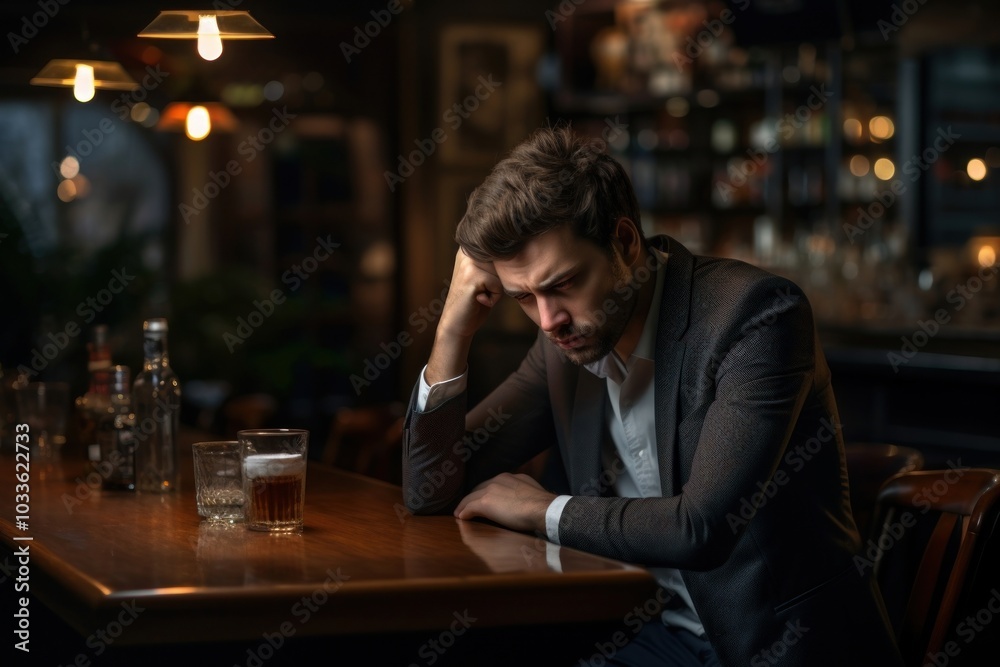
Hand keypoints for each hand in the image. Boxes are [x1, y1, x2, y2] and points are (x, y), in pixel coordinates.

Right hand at [425, 248, 502, 383]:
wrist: (456, 323)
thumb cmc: (475, 300)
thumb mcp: (486, 275)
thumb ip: (495, 261)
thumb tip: (518, 250)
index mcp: (469, 246)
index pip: (501, 250)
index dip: (501, 270)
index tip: (485, 282)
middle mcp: (467, 251)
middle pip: (504, 262)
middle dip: (499, 280)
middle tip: (481, 290)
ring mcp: (468, 263)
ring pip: (502, 274)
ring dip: (497, 289)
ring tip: (479, 295)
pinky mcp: (472, 277)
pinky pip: (498, 287)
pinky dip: (493, 298)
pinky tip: (478, 300)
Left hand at [454, 472, 555, 534]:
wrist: (542, 508)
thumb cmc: (543, 505)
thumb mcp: (532, 492)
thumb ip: (524, 492)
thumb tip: (524, 501)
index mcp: (510, 477)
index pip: (493, 484)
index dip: (486, 492)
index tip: (484, 499)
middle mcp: (499, 479)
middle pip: (480, 488)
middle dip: (474, 497)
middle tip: (469, 506)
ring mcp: (491, 490)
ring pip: (472, 497)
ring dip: (465, 505)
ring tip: (460, 512)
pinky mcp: (485, 502)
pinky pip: (469, 507)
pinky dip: (463, 512)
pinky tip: (461, 517)